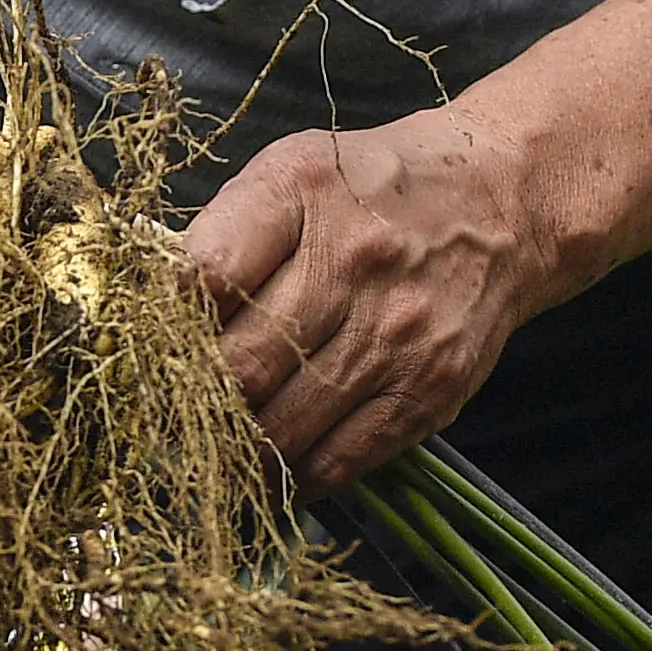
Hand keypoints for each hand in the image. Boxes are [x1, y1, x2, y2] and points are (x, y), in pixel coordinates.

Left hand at [182, 115, 537, 490]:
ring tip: (214, 450)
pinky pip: (341, 461)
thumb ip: (224, 235)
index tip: (149, 348)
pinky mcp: (428, 390)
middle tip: (172, 416)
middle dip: (193, 402)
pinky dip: (295, 479)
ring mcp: (395, 334)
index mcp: (301, 194)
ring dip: (236, 451)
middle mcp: (352, 263)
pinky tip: (273, 471)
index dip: (165, 324)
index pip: (205, 275)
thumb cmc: (374, 190)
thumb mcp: (294, 171)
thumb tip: (153, 314)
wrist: (502, 201)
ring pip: (283, 426)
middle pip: (240, 366)